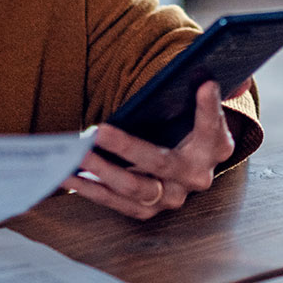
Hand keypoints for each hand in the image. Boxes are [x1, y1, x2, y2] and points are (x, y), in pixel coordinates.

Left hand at [61, 81, 234, 220]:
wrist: (189, 163)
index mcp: (215, 147)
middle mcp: (195, 177)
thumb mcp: (201, 108)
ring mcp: (170, 197)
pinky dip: (89, 188)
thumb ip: (208, 92)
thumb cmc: (190, 125)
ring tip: (75, 154)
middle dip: (127, 148)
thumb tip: (216, 72)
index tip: (205, 84)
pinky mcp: (147, 209)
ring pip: (133, 187)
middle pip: (160, 162)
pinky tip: (66, 174)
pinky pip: (114, 201)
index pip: (211, 126)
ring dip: (101, 170)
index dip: (209, 108)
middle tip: (99, 131)